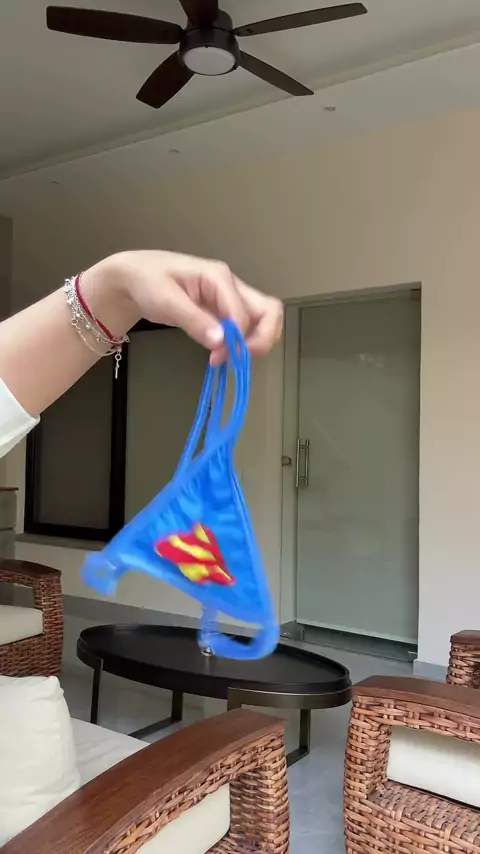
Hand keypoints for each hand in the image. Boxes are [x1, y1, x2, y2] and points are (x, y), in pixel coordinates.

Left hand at [93, 250, 283, 363]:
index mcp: (218, 277)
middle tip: (240, 359)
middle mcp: (230, 286)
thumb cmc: (148, 282)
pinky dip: (241, 342)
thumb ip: (194, 322)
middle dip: (263, 338)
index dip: (237, 339)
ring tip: (228, 357)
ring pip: (261, 319)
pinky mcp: (223, 309)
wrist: (135, 277)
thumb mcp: (166, 302)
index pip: (243, 312)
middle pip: (268, 310)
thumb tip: (221, 342)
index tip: (218, 357)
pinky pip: (244, 326)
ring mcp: (229, 297)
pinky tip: (221, 352)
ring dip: (253, 341)